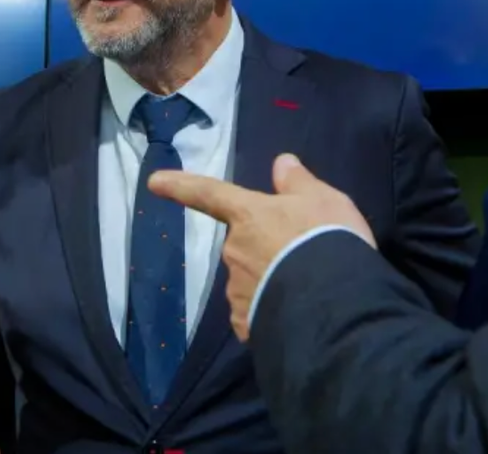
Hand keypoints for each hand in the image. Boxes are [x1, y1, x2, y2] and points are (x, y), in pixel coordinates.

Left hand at [148, 153, 372, 340]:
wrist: (334, 303)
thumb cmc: (326, 240)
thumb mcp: (324, 200)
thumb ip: (298, 182)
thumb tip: (281, 162)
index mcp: (248, 216)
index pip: (209, 194)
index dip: (181, 186)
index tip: (153, 182)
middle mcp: (234, 251)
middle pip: (244, 243)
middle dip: (266, 248)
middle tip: (303, 254)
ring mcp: (237, 291)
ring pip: (250, 279)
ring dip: (270, 280)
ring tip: (307, 287)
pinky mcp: (246, 324)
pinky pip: (256, 311)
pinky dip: (270, 310)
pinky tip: (296, 313)